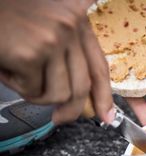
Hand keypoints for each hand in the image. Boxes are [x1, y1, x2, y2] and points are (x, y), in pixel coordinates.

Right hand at [0, 0, 113, 124]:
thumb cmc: (10, 17)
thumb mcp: (50, 27)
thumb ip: (69, 52)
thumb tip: (78, 93)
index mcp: (78, 20)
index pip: (99, 66)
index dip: (105, 95)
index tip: (107, 115)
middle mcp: (71, 27)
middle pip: (82, 86)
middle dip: (72, 110)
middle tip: (59, 118)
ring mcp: (52, 40)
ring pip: (59, 94)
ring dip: (37, 93)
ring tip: (20, 74)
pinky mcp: (30, 54)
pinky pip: (32, 91)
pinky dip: (17, 86)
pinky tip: (7, 66)